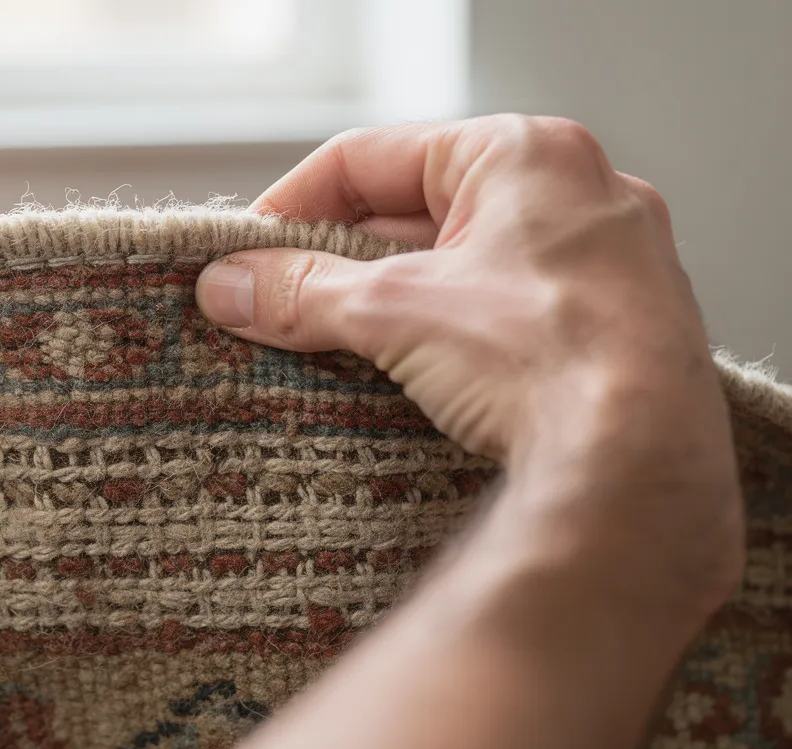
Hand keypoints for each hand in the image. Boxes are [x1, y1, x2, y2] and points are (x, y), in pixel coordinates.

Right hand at [197, 115, 741, 614]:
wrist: (643, 469)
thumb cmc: (546, 358)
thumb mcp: (395, 312)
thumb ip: (300, 290)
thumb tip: (229, 285)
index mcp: (525, 154)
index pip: (372, 158)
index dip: (295, 203)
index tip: (247, 252)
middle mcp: (576, 193)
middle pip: (415, 211)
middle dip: (338, 260)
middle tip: (275, 303)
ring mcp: (605, 263)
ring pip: (460, 266)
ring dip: (389, 301)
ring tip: (328, 344)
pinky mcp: (615, 328)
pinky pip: (504, 312)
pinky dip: (446, 333)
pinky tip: (407, 374)